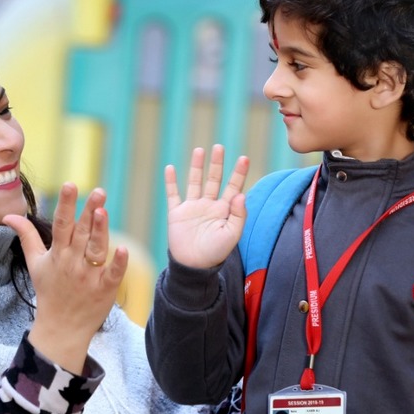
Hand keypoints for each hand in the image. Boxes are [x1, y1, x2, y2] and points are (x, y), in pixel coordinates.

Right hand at [4, 183, 127, 372]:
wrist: (61, 328)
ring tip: (103, 211)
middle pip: (82, 233)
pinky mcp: (105, 289)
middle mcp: (73, 263)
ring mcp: (89, 276)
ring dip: (101, 231)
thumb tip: (8, 215)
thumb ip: (26, 236)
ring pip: (96, 249)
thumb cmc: (49, 292)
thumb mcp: (35, 263)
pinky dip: (117, 263)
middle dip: (89, 211)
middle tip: (99, 191)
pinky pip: (112, 274)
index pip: (61, 224)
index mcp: (58, 254)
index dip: (66, 204)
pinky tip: (123, 249)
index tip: (70, 185)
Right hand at [165, 144, 248, 267]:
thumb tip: (240, 194)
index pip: (233, 187)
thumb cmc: (215, 253)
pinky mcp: (177, 213)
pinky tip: (170, 168)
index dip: (238, 173)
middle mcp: (209, 205)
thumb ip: (238, 215)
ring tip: (199, 150)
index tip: (244, 158)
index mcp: (224, 210)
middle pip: (214, 179)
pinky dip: (171, 182)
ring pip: (195, 182)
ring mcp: (192, 208)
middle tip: (219, 147)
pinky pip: (173, 194)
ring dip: (196, 166)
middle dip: (217, 163)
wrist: (193, 266)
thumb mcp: (232, 235)